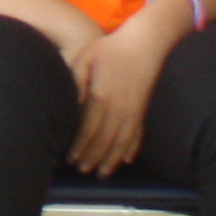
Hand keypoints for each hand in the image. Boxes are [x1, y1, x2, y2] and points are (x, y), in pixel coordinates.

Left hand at [69, 3, 186, 174]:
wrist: (145, 43)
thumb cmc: (110, 48)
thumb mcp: (86, 58)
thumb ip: (76, 81)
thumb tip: (72, 105)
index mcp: (101, 95)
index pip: (88, 129)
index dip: (79, 146)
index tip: (70, 158)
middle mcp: (119, 107)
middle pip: (104, 140)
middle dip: (92, 157)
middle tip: (82, 170)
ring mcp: (134, 110)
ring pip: (122, 142)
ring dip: (111, 159)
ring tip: (101, 173)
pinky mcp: (143, 109)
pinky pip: (138, 134)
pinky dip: (131, 149)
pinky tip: (126, 160)